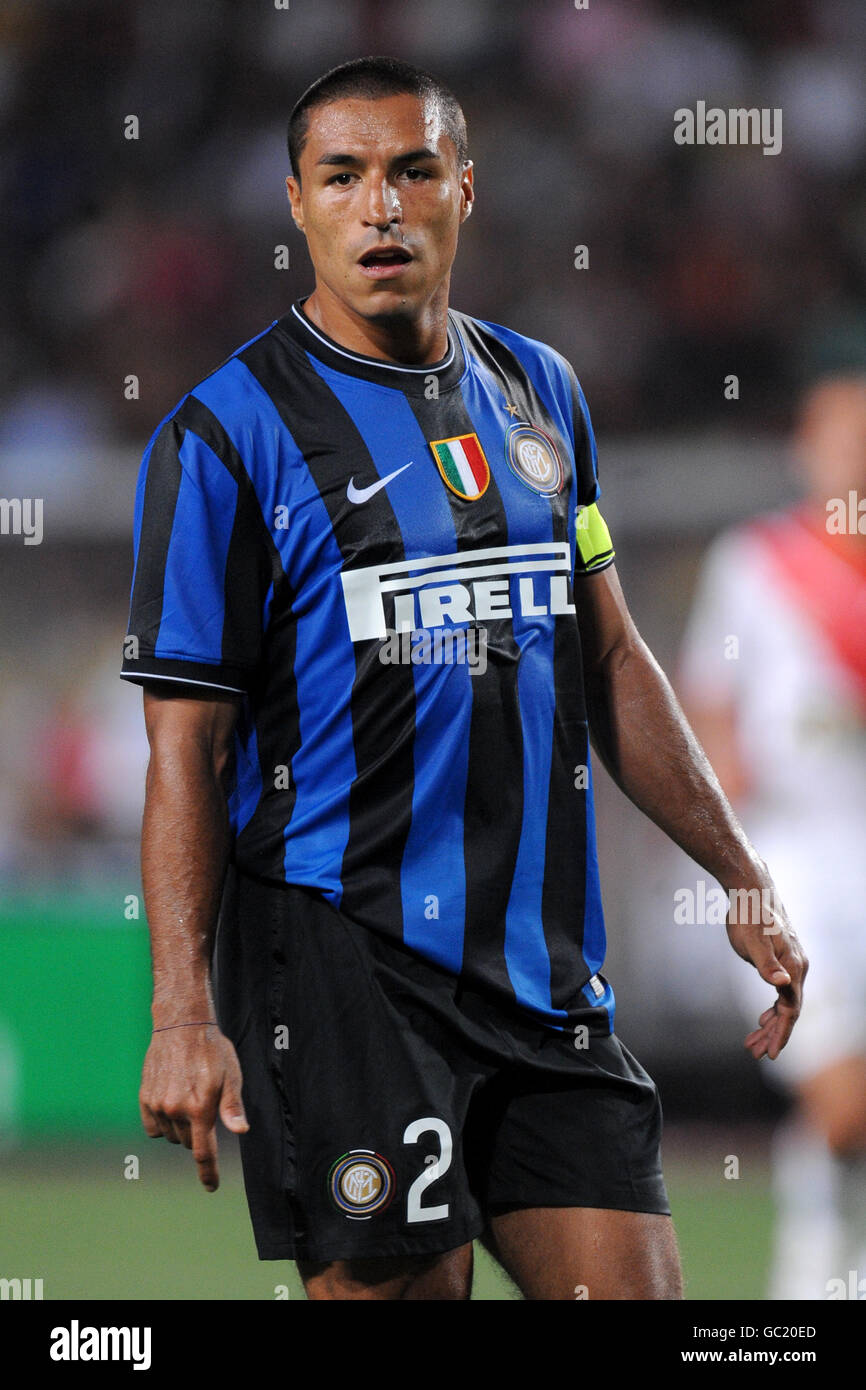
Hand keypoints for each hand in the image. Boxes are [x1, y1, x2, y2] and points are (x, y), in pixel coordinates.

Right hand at [139, 1024, 248, 1190]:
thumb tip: (241, 1131)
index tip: (211, 1187)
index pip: (204, 1153)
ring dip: (182, 1128)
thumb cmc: (212, 1050)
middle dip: (199, 1134)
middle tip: (206, 1109)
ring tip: (189, 1097)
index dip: (208, 1173)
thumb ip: (233, 1107)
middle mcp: (176, 1110)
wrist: (182, 1026)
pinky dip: (163, 1123)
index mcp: (200, 1108)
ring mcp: (157, 1105)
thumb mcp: (231, 1076)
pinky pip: (153, 1127)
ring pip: (172, 1135)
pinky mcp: (145, 1098)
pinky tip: (171, 1104)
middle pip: (189, 1143)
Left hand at [725, 885, 807, 1060]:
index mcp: (793, 968)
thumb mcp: (752, 941)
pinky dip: (771, 1008)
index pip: (790, 1010)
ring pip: (785, 1003)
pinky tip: (761, 1018)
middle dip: (773, 1034)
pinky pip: (781, 992)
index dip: (781, 1034)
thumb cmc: (749, 915)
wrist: (751, 890)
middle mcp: (797, 968)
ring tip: (753, 1042)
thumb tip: (782, 982)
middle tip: (755, 1053)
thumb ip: (766, 964)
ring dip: (771, 1024)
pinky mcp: (782, 959)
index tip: (770, 1055)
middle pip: (789, 1010)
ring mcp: (791, 963)